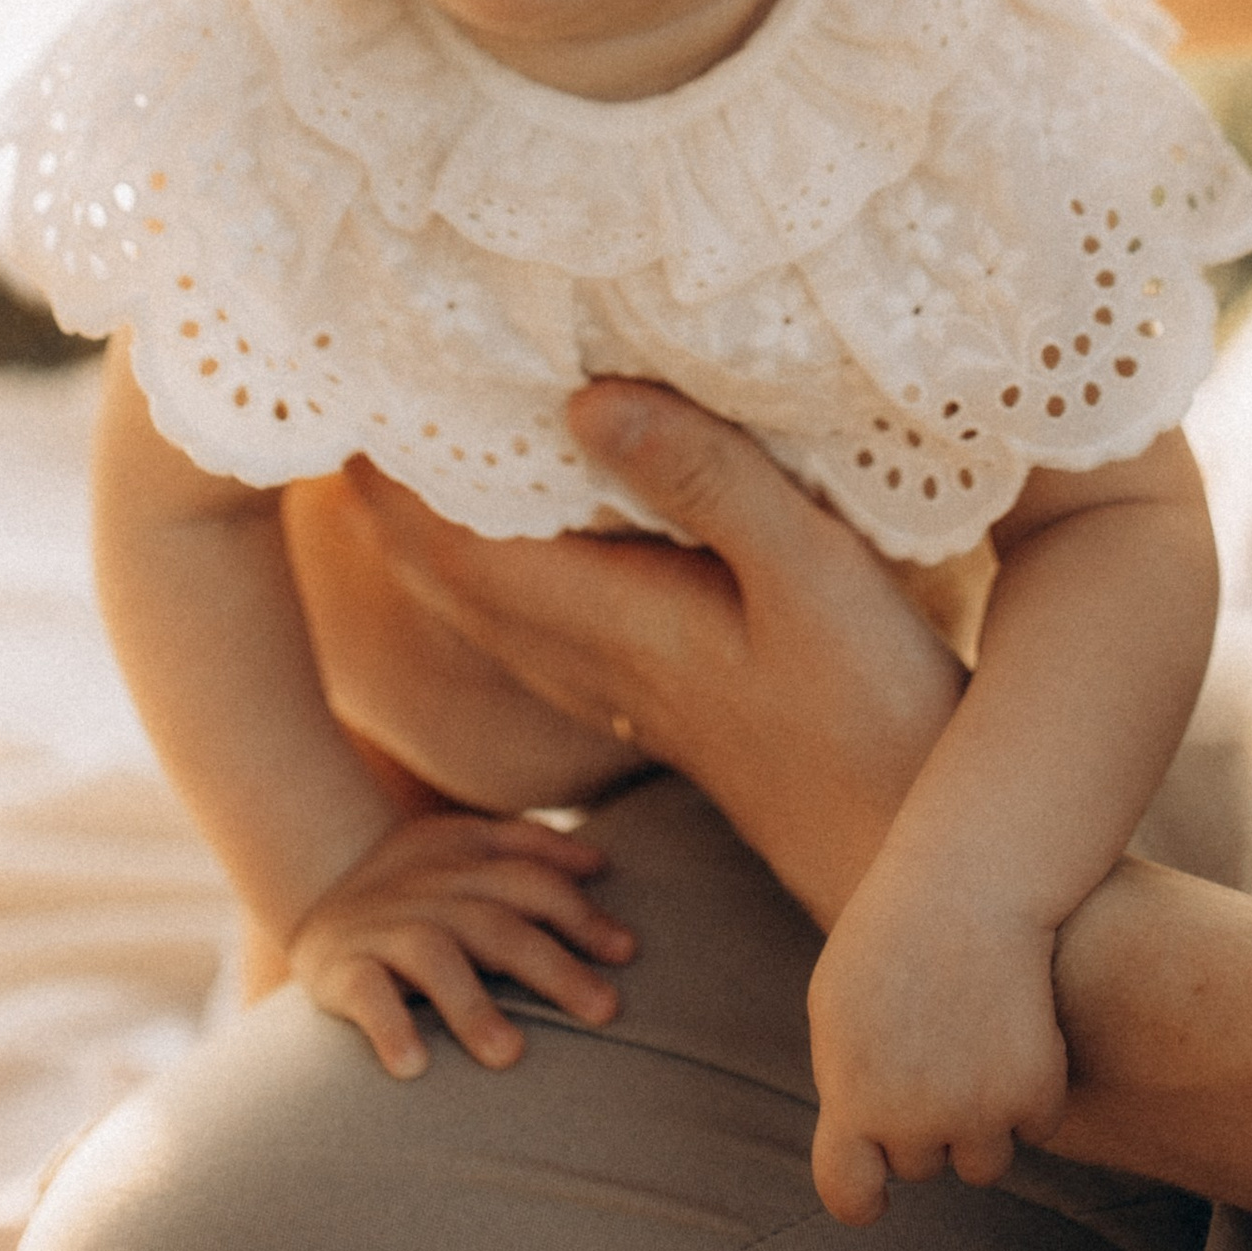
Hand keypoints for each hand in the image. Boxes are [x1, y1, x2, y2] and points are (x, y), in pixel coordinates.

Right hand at [282, 809, 633, 1079]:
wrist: (313, 885)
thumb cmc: (414, 881)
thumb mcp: (463, 843)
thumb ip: (529, 847)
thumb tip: (600, 862)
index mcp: (464, 860)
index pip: (532, 881)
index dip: (581, 913)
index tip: (627, 953)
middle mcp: (429, 892)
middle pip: (497, 924)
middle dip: (553, 967)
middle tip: (605, 1011)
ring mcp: (384, 928)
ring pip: (434, 957)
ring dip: (473, 1005)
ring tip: (511, 1055)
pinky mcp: (340, 966)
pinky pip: (365, 993)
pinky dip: (388, 1025)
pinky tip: (414, 1065)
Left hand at [346, 382, 965, 924]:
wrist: (908, 851)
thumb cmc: (870, 713)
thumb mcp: (805, 570)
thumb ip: (702, 478)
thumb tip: (580, 400)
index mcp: (609, 623)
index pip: (457, 547)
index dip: (390, 482)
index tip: (343, 400)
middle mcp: (596, 660)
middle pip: (456, 577)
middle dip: (397, 501)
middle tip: (361, 409)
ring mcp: (629, 685)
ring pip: (496, 606)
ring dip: (447, 534)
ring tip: (425, 455)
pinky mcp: (667, 697)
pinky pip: (548, 622)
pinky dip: (512, 565)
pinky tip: (538, 536)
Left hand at [807, 855, 1068, 1222]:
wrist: (968, 881)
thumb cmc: (894, 933)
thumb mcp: (837, 1002)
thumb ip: (846, 1081)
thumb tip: (862, 1140)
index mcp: (853, 1100)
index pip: (848, 1196)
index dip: (863, 1198)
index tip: (878, 1191)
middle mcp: (914, 1122)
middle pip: (921, 1165)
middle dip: (925, 1121)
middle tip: (933, 1045)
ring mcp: (978, 1113)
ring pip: (982, 1162)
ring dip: (981, 1121)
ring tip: (974, 1042)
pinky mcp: (1034, 1094)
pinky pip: (1035, 1127)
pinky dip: (1032, 1091)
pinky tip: (1017, 1027)